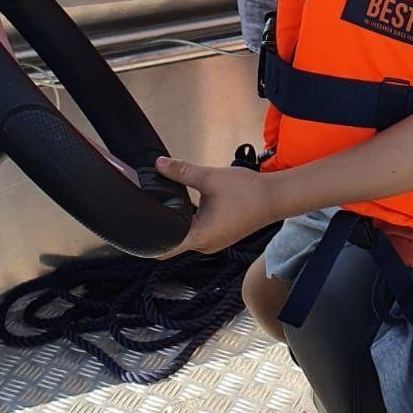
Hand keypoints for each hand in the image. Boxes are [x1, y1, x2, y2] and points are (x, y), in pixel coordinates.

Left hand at [154, 157, 277, 255]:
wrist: (276, 197)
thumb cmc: (247, 191)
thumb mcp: (210, 178)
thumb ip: (182, 171)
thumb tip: (159, 164)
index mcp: (200, 237)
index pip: (164, 248)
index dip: (148, 241)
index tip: (136, 230)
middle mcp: (205, 246)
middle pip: (174, 242)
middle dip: (161, 227)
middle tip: (150, 207)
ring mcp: (214, 243)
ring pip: (187, 237)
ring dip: (178, 224)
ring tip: (167, 204)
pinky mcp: (221, 236)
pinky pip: (199, 233)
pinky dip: (190, 223)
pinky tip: (189, 205)